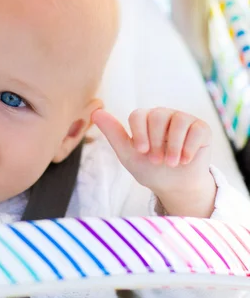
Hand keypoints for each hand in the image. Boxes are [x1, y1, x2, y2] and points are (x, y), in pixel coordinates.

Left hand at [92, 108, 216, 216]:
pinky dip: (189, 147)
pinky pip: (197, 129)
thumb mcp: (128, 154)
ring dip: (173, 146)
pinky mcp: (201, 128)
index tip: (142, 151)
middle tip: (157, 160)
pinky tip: (185, 160)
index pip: (138, 115)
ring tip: (171, 163)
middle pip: (158, 116)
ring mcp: (183, 119)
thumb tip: (96, 112)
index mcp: (143, 118)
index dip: (139, 134)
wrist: (174, 185)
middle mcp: (163, 114)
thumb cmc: (149, 168)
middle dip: (156, 142)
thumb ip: (113, 133)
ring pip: (178, 120)